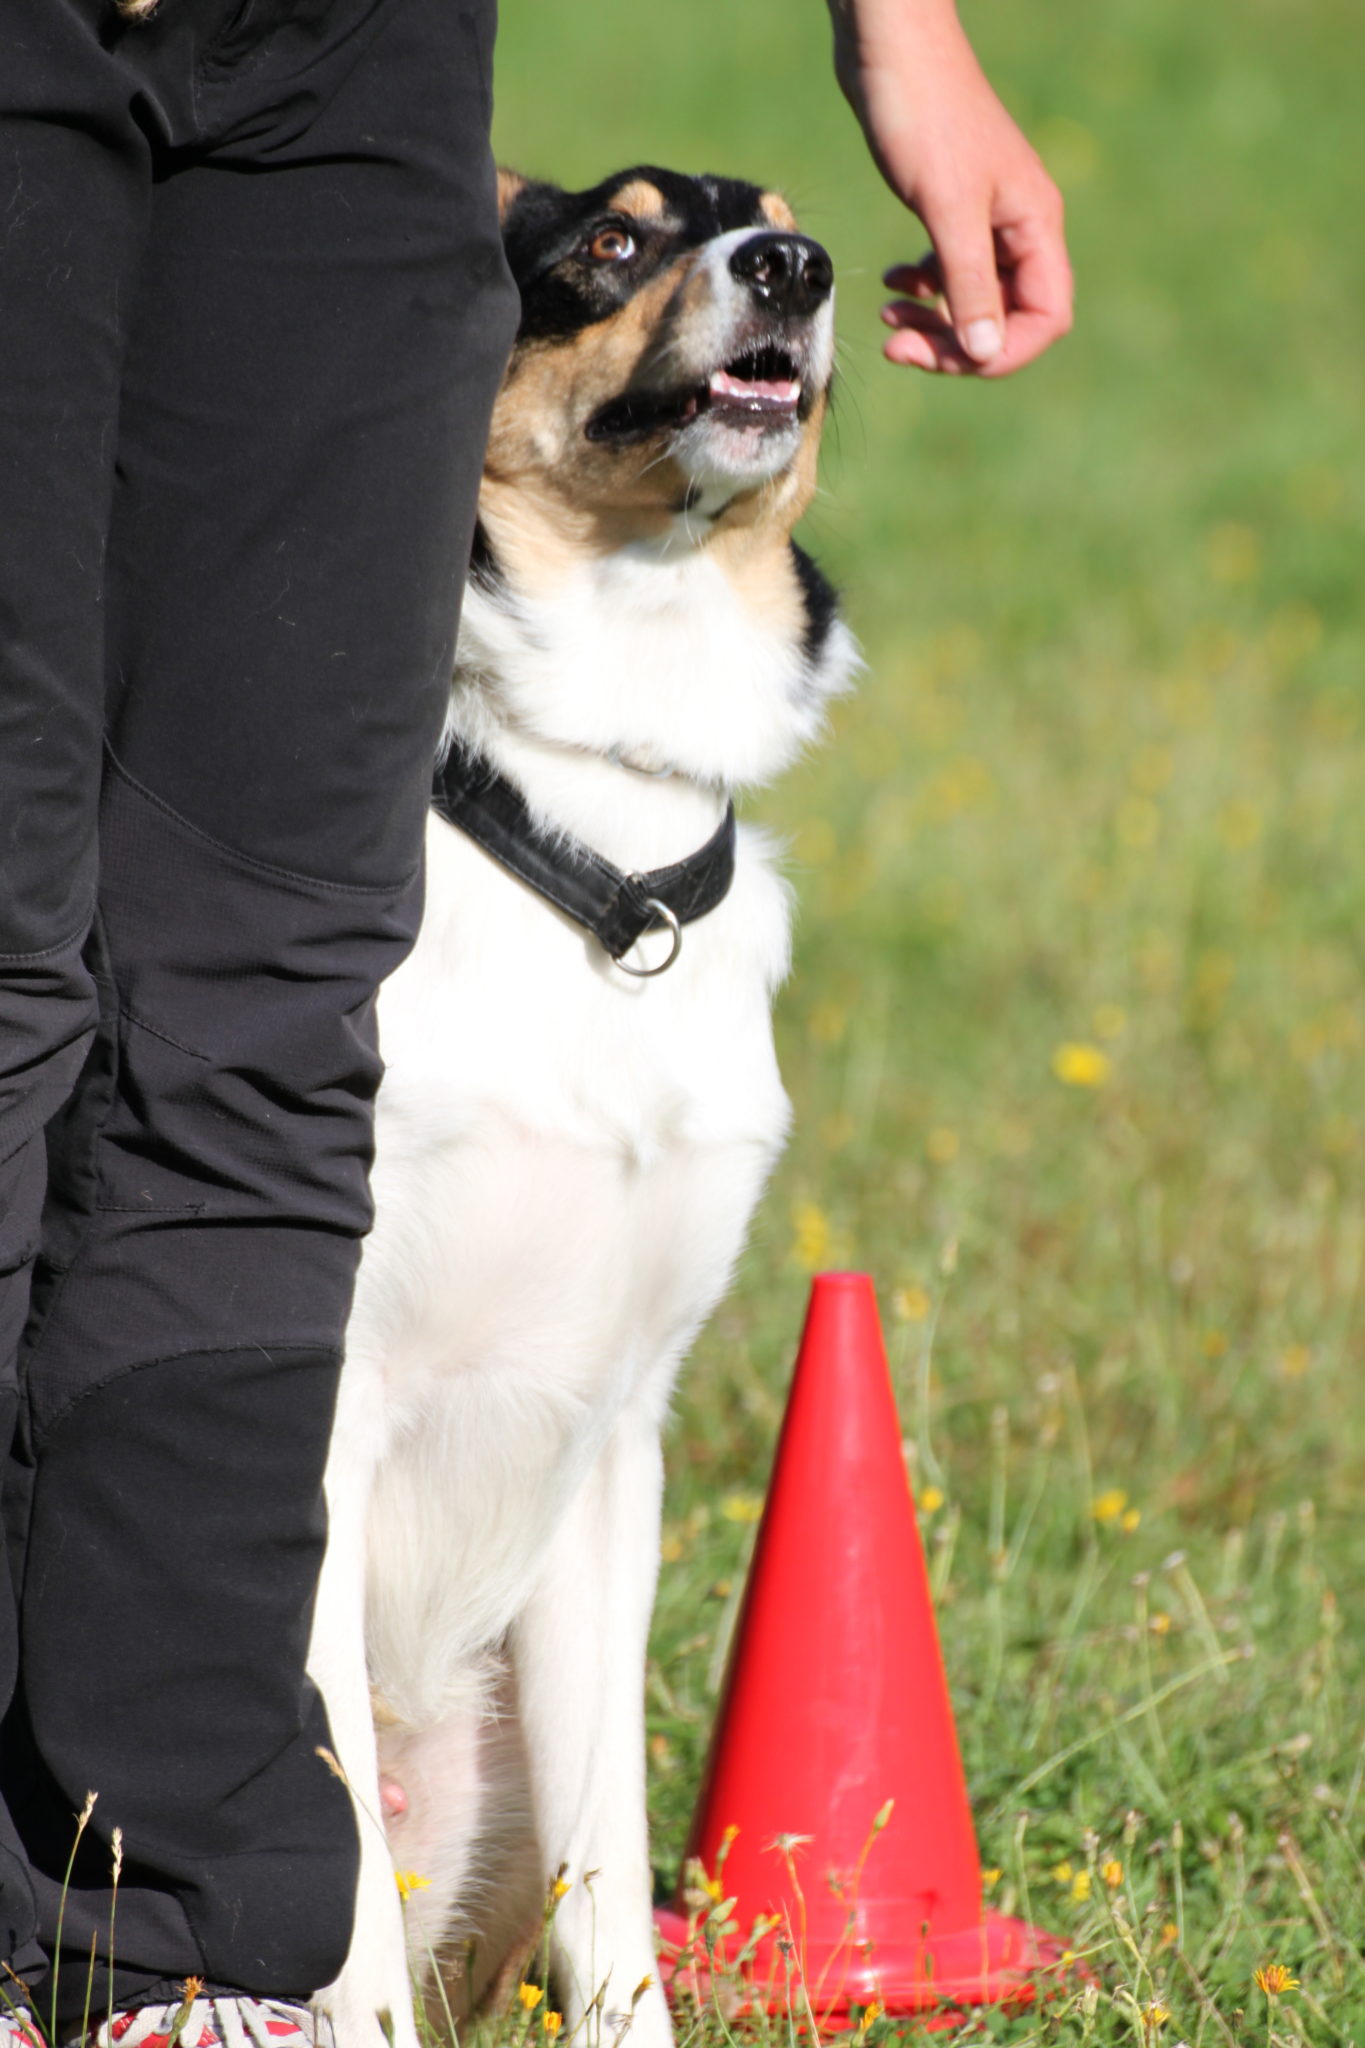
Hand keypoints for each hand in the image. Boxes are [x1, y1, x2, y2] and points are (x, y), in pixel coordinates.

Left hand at [829, 0, 1072, 374]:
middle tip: (899, 345)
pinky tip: (894, 283)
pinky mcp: (954, 207)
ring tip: (889, 318)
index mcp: (1036, 225)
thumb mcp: (948, 212)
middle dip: (955, 342)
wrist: (890, 47)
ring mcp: (988, 218)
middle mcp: (1021, 226)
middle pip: (1006, 318)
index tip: (950, 358)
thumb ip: (970, 286)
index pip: (1045, 318)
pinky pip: (951, 272)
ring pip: (974, 299)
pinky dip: (923, 288)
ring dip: (934, 322)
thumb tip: (984, 355)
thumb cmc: (924, 116)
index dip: (1002, 352)